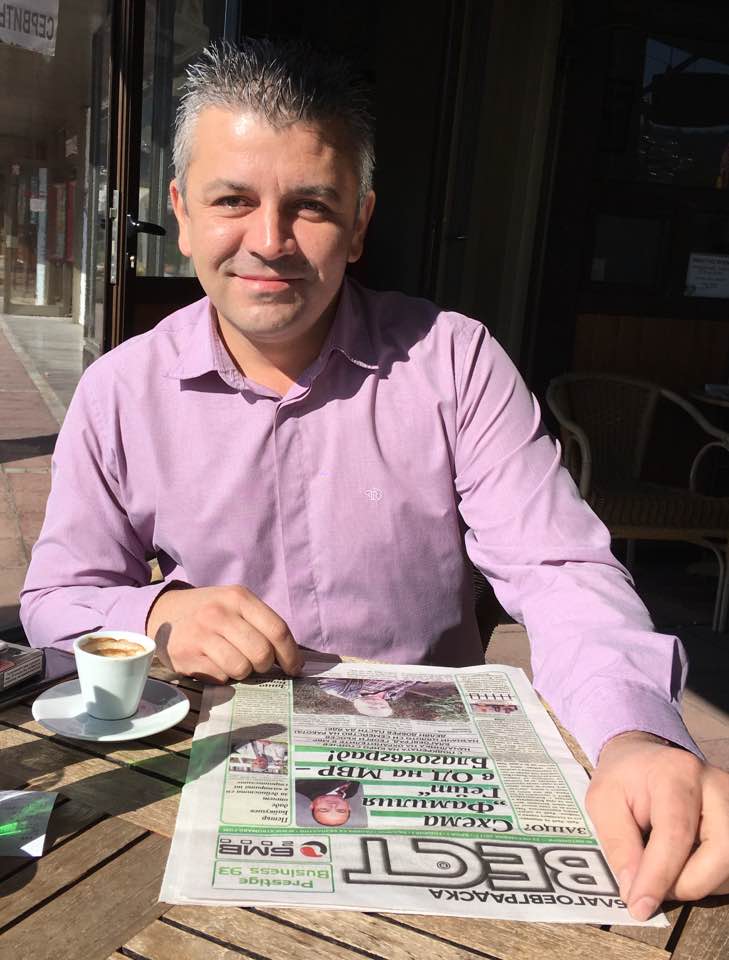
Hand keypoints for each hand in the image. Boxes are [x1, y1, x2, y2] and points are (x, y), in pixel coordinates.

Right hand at [146, 584, 302, 681]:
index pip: (277, 629)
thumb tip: (292, 658)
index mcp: (238, 597)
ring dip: (243, 671)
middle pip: (262, 653)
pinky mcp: (187, 657)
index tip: (294, 668)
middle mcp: (219, 613)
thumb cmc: (209, 611)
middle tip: (259, 664)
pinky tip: (213, 662)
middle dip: (266, 665)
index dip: (291, 654)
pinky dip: (223, 675)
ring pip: (242, 669)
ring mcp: (201, 635)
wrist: (164, 613)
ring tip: (232, 660)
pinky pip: (221, 677)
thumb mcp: (234, 604)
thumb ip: (261, 623)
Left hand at [586, 731, 728, 920]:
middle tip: (654, 890)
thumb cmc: (624, 778)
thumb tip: (634, 891)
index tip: (639, 905)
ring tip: (664, 873)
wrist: (647, 756)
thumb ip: (618, 843)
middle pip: (721, 852)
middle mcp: (716, 786)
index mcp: (675, 773)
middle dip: (686, 884)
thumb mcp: (603, 801)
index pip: (676, 832)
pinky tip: (684, 867)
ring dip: (698, 883)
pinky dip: (709, 879)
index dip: (658, 875)